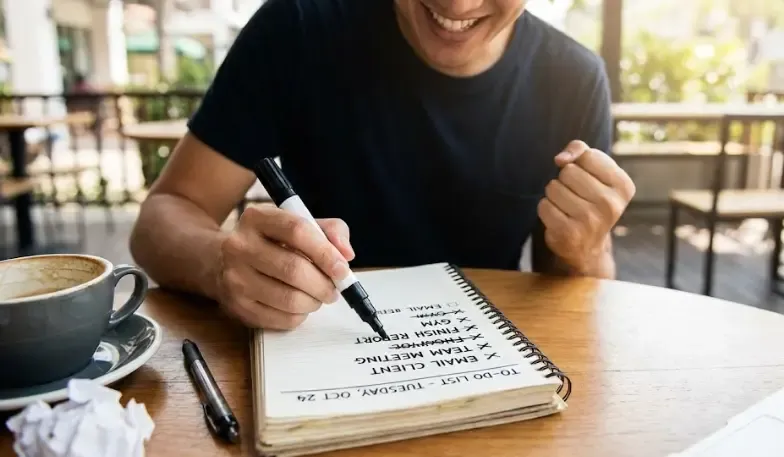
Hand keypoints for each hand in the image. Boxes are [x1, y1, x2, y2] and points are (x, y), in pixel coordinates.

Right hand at [217, 204, 354, 329]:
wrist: (220, 262)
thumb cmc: (271, 243)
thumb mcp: (298, 225)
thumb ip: (330, 232)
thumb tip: (346, 255)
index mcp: (257, 218)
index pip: (297, 231)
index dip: (326, 252)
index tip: (342, 268)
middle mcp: (239, 246)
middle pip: (293, 269)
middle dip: (323, 284)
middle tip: (334, 288)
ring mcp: (234, 278)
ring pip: (289, 299)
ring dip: (314, 302)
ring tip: (318, 296)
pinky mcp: (237, 306)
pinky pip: (281, 319)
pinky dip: (299, 316)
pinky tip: (299, 306)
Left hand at [537, 140, 635, 274]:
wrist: (589, 247)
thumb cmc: (590, 200)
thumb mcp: (595, 173)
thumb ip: (580, 151)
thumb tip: (560, 159)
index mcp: (623, 186)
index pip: (588, 156)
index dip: (579, 163)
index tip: (587, 178)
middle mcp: (610, 204)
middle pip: (568, 171)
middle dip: (565, 180)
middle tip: (575, 196)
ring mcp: (590, 221)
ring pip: (553, 187)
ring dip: (554, 195)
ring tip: (567, 207)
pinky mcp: (568, 233)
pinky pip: (544, 205)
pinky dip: (546, 209)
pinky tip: (559, 218)